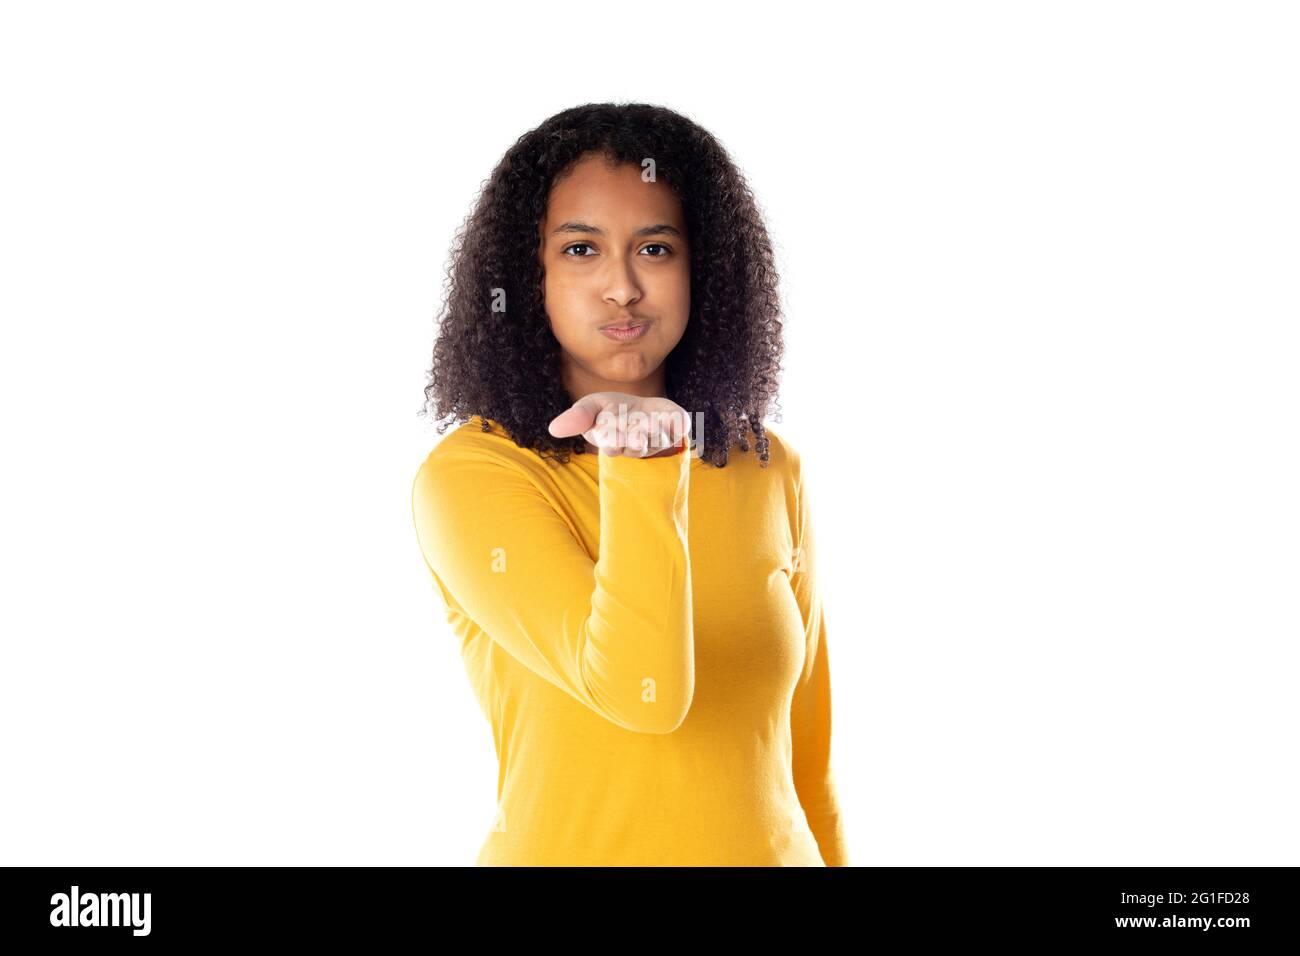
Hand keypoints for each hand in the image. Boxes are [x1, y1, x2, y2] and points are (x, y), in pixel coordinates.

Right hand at [548, 392, 691, 457]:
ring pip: (658, 440)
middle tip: (633, 429)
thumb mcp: (592, 406)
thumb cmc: (613, 410)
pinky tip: (669, 417)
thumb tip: (553, 429)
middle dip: (634, 437)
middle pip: (635, 446)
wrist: (644, 408)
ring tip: (650, 421)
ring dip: (654, 431)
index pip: (612, 444)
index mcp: (614, 443)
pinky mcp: (676, 428)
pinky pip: (678, 428)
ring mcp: (658, 439)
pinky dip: (675, 423)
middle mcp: (637, 446)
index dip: (612, 437)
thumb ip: (577, 417)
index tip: (610, 427)